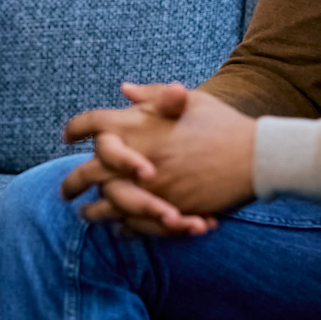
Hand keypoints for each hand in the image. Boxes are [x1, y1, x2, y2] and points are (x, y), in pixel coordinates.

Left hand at [60, 84, 255, 232]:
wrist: (256, 156)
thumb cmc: (222, 123)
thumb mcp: (188, 99)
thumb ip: (153, 96)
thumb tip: (124, 90)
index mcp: (138, 125)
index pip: (92, 124)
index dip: (74, 129)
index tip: (66, 136)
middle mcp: (137, 157)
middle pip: (88, 172)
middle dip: (71, 182)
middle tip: (64, 191)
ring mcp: (150, 187)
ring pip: (108, 205)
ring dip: (94, 211)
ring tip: (85, 214)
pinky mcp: (168, 210)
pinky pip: (136, 224)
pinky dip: (125, 228)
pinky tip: (119, 229)